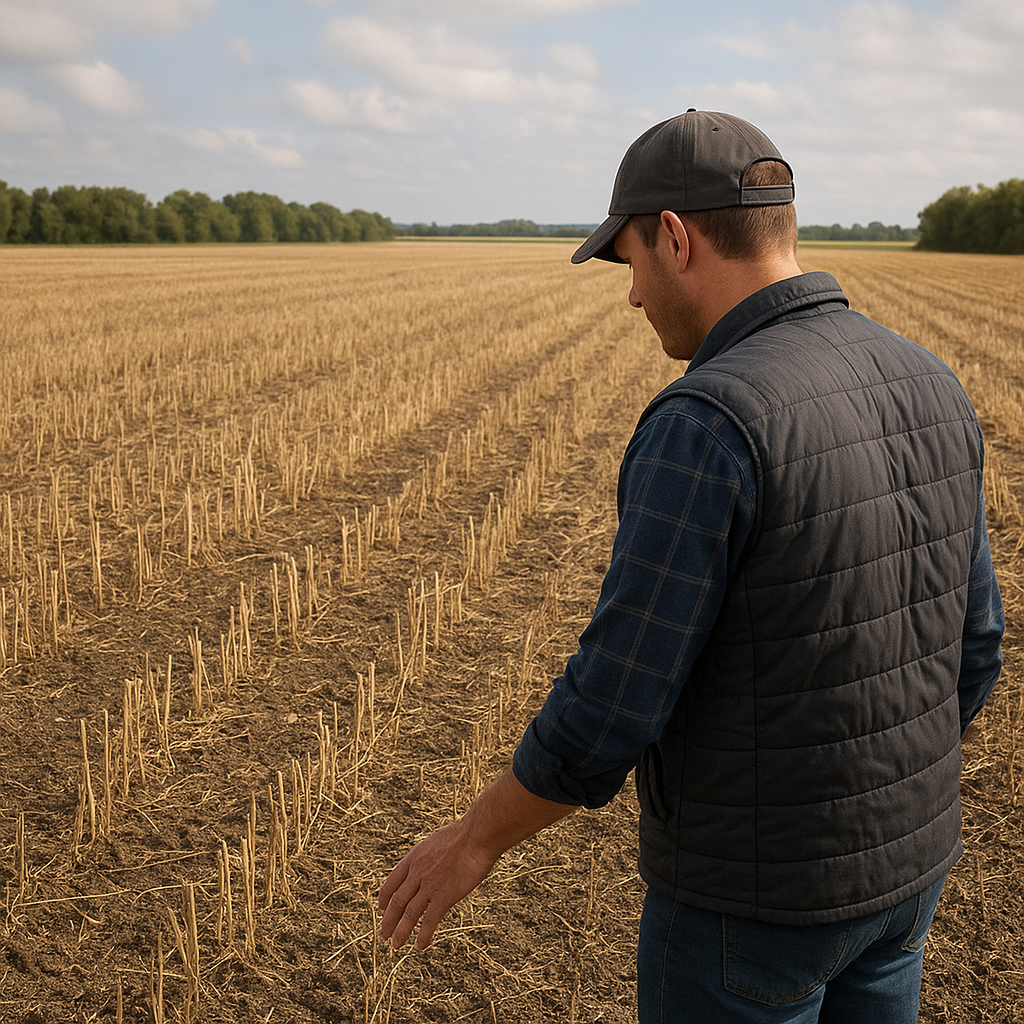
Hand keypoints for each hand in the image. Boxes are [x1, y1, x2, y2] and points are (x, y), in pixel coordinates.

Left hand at [377, 820, 497, 949]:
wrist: (476, 837)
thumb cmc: (462, 836)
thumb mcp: (435, 841)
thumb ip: (428, 856)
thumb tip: (429, 862)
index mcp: (413, 858)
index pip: (392, 882)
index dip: (384, 898)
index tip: (382, 908)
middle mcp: (417, 873)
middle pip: (397, 901)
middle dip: (388, 920)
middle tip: (384, 934)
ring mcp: (429, 886)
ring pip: (409, 914)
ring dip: (401, 932)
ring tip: (396, 945)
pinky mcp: (444, 897)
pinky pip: (429, 921)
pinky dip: (423, 935)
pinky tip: (420, 945)